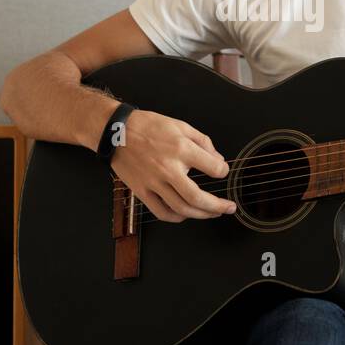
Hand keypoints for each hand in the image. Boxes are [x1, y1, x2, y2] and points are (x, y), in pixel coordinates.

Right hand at [109, 109, 237, 222]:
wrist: (116, 132)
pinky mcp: (142, 191)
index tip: (223, 172)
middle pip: (198, 198)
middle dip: (218, 206)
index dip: (223, 172)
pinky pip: (161, 212)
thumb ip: (203, 143)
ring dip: (201, 214)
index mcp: (180, 149)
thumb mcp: (180, 126)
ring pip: (181, 209)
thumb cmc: (147, 127)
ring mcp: (154, 183)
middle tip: (229, 207)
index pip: (213, 168)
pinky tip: (185, 214)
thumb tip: (217, 160)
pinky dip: (176, 217)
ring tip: (212, 213)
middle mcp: (168, 169)